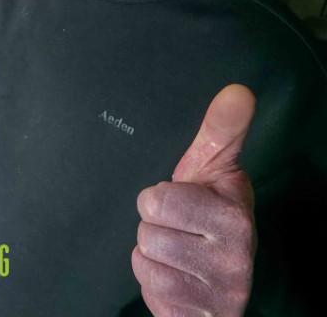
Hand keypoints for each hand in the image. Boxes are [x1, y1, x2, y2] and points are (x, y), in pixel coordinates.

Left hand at [133, 84, 256, 315]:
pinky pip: (149, 289)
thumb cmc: (210, 212)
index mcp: (233, 216)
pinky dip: (154, 283)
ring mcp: (218, 292)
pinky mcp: (199, 315)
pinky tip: (176, 277)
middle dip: (154, 227)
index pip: (157, 200)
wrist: (223, 279)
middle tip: (179, 229)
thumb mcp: (215, 168)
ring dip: (152, 255)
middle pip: (147, 230)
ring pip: (144, 259)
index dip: (159, 198)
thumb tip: (238, 89)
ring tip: (178, 253)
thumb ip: (222, 129)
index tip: (183, 203)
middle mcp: (232, 257)